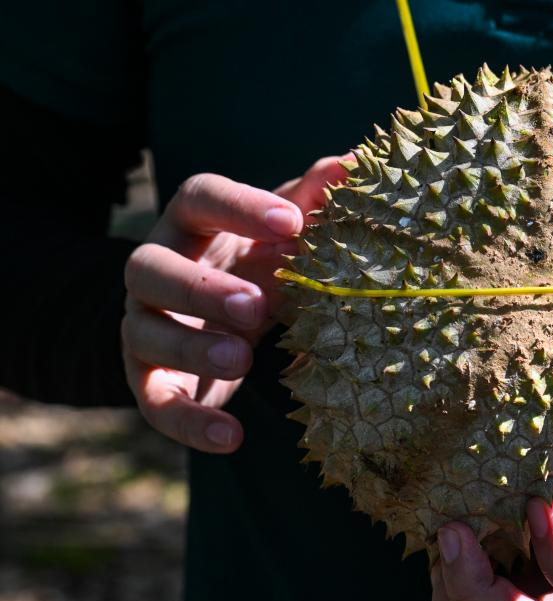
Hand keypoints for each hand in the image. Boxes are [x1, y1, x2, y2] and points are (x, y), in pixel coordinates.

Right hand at [121, 156, 350, 452]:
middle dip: (200, 287)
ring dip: (190, 346)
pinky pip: (155, 402)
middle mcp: (156, 268)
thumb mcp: (284, 233)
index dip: (239, 206)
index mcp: (193, 224)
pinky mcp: (148, 378)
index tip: (291, 221)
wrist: (216, 319)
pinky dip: (189, 422)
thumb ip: (314, 199)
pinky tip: (231, 438)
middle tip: (254, 305)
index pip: (198, 196)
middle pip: (150, 266)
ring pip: (145, 333)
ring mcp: (146, 325)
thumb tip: (356, 160)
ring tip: (240, 358)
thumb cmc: (259, 262)